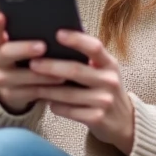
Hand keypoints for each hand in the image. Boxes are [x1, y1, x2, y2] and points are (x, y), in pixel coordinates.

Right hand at [0, 12, 66, 112]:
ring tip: (61, 72)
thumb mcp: (23, 44)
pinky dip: (47, 88)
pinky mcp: (11, 95)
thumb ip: (32, 33)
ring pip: (20, 76)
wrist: (14, 85)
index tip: (1, 16)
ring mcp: (1, 79)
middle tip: (42, 46)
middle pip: (6, 52)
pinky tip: (61, 84)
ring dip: (42, 74)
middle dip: (24, 49)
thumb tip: (59, 21)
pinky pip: (31, 92)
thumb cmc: (26, 56)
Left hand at [28, 30, 135, 154]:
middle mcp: (109, 80)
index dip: (76, 39)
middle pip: (76, 70)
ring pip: (68, 94)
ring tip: (32, 84)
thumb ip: (87, 59)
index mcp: (110, 64)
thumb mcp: (103, 71)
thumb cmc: (105, 89)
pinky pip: (69, 111)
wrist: (123, 121)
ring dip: (47, 89)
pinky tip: (47, 102)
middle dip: (51, 66)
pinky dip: (55, 106)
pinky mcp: (97, 118)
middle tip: (32, 64)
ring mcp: (105, 101)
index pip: (94, 47)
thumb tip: (55, 43)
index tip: (57, 34)